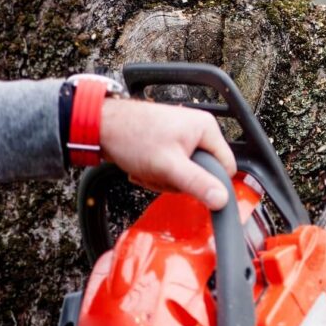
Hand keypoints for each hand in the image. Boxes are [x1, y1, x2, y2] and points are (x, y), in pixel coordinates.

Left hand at [99, 99, 236, 209]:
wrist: (100, 126)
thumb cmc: (132, 136)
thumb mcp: (169, 166)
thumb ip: (197, 183)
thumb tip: (223, 200)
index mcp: (207, 129)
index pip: (226, 167)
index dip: (209, 182)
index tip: (188, 185)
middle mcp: (198, 129)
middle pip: (203, 172)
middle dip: (179, 180)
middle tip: (160, 175)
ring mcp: (183, 136)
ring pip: (186, 172)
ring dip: (165, 178)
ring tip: (148, 170)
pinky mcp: (169, 142)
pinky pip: (173, 167)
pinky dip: (157, 172)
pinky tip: (143, 167)